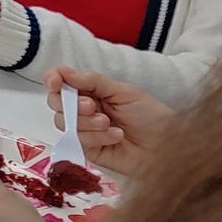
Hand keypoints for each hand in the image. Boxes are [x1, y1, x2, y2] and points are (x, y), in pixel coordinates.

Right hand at [45, 66, 168, 177]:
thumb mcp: (123, 91)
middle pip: (55, 103)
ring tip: (109, 123)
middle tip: (93, 106)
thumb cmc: (151, 116)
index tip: (56, 82)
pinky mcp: (88, 150)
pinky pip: (77, 140)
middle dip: (71, 103)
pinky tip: (116, 136)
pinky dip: (96, 136)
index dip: (53, 80)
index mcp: (91, 91)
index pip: (61, 82)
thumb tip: (64, 72)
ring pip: (63, 122)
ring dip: (86, 122)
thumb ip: (92, 81)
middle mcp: (83, 110)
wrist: (168, 145)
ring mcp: (84, 130)